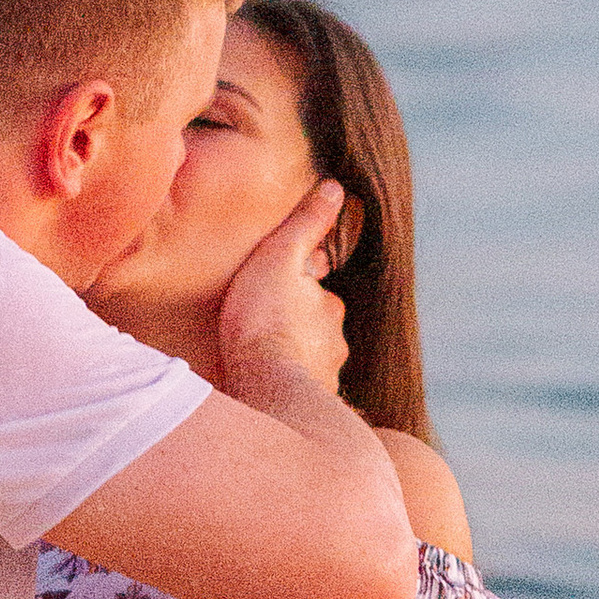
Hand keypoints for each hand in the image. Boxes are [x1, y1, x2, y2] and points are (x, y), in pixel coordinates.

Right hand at [215, 173, 352, 395]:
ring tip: (261, 356)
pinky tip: (263, 389)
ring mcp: (322, 379)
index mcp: (329, 308)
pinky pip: (296, 392)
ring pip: (308, 359)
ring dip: (291, 355)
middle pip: (314, 325)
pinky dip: (285, 385)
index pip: (316, 287)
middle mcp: (334, 344)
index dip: (297, 280)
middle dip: (296, 320)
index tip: (274, 279)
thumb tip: (337, 188)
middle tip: (263, 318)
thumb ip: (307, 224)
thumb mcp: (280, 259)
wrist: (265, 392)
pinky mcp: (305, 410)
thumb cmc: (265, 321)